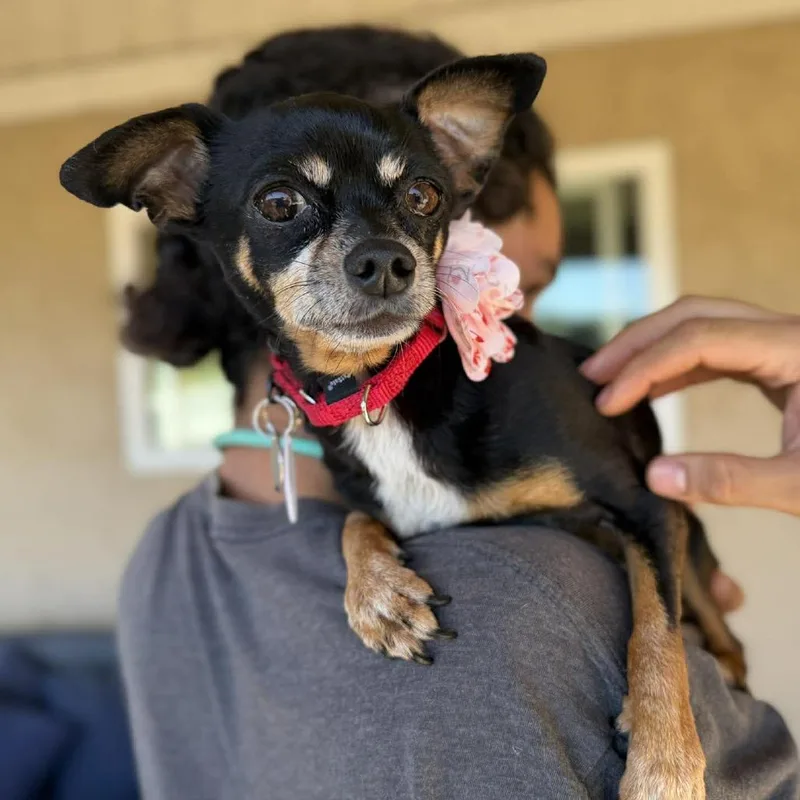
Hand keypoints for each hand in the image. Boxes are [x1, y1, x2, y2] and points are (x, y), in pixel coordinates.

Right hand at [581, 296, 799, 515]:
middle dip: (639, 341)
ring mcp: (785, 346)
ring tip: (610, 378)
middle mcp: (790, 335)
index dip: (645, 366)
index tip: (607, 402)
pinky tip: (652, 389)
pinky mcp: (781, 364)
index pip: (701, 338)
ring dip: (653, 347)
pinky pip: (718, 350)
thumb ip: (730, 480)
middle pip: (697, 313)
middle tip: (593, 375)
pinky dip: (678, 365)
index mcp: (798, 350)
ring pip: (704, 324)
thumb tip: (654, 477)